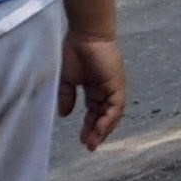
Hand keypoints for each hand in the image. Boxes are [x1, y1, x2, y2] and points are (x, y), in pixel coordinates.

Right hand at [58, 35, 127, 151]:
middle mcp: (105, 90)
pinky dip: (108, 120)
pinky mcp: (117, 86)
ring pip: (111, 115)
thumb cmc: (75, 50)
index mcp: (94, 88)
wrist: (85, 34)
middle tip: (89, 147)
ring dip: (102, 130)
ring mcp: (113, 88)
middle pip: (103, 117)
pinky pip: (115, 108)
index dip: (88, 127)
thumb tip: (63, 114)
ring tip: (93, 143)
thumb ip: (66, 96)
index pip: (93, 112)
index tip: (82, 140)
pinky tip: (99, 130)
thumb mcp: (66, 78)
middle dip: (96, 132)